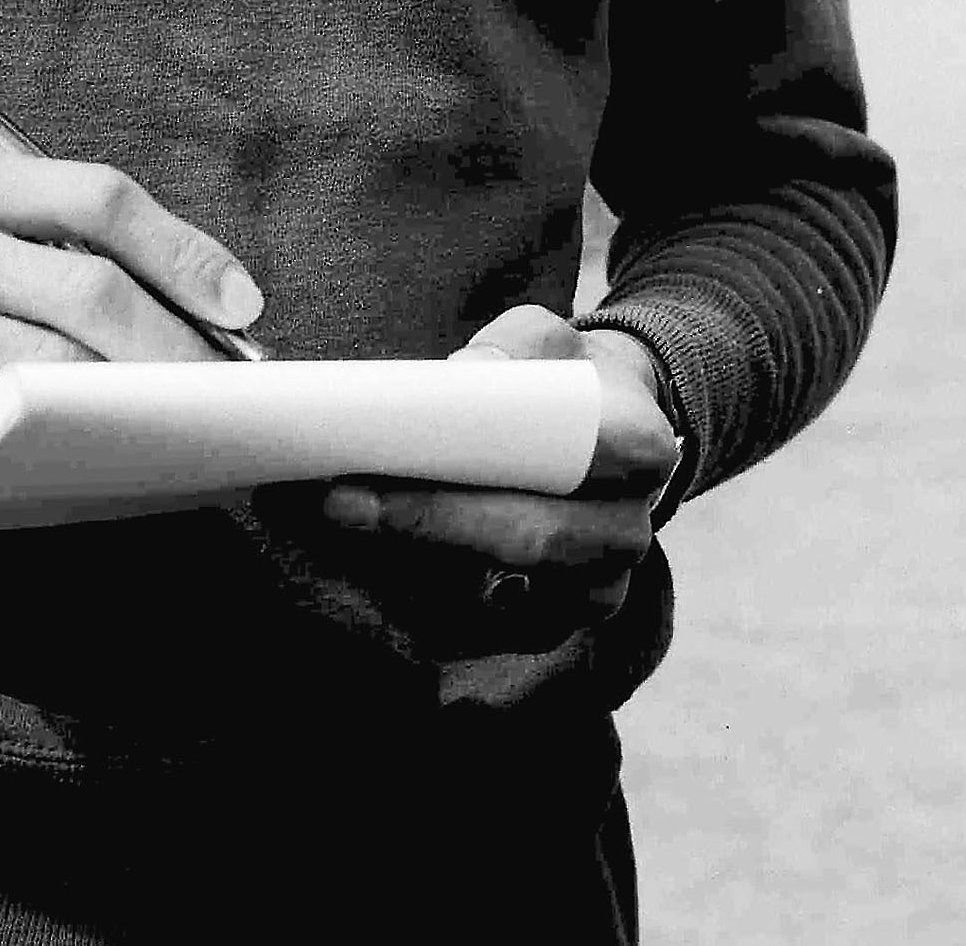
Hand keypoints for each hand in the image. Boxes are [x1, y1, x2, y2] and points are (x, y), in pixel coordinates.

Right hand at [0, 148, 263, 489]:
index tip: (243, 305)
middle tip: (232, 390)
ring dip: (135, 406)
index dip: (182, 252)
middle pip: (85, 290)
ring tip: (189, 425)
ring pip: (51, 371)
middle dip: (175, 347)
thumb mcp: (11, 241)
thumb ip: (102, 251)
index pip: (98, 198)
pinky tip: (109, 462)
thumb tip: (228, 307)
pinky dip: (65, 453)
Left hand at [316, 305, 679, 639]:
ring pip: (501, 593)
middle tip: (330, 499)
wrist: (607, 430)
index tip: (380, 457)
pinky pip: (486, 627)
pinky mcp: (556, 622)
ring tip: (327, 521)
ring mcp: (597, 588)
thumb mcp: (547, 337)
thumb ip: (514, 346)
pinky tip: (362, 562)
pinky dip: (422, 599)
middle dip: (420, 522)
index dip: (473, 467)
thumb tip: (463, 380)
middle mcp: (627, 530)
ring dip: (409, 564)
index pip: (559, 461)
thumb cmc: (564, 378)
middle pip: (523, 538)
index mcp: (638, 446)